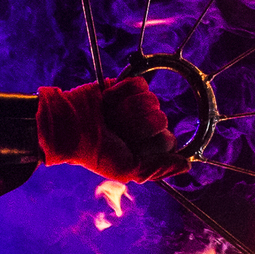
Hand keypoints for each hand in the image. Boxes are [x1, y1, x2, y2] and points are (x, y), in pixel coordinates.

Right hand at [36, 76, 184, 181]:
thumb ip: (157, 168)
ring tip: (110, 116)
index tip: (128, 147)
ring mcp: (140, 105)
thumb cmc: (95, 152)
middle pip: (160, 121)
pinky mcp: (129, 86)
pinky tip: (109, 101)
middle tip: (115, 130)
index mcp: (150, 147)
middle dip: (135, 126)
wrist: (68, 126)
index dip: (148, 144)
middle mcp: (148, 126)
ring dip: (126, 109)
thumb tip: (186, 165)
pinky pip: (140, 84)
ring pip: (151, 101)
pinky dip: (121, 93)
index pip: (168, 141)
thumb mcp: (127, 169)